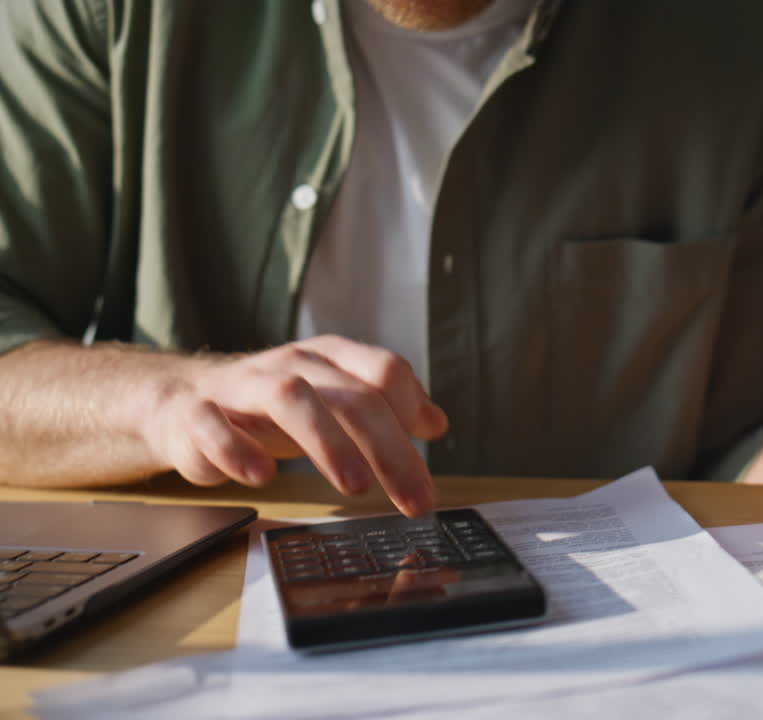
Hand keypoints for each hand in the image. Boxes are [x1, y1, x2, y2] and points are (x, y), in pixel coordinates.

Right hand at [141, 335, 448, 515]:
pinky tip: (262, 478)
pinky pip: (212, 426)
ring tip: (355, 484)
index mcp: (330, 358)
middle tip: (414, 498)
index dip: (410, 411)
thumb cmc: (274, 410)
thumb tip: (438, 423)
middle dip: (388, 447)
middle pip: (349, 394)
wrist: (182, 405)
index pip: (385, 371)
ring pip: (290, 398)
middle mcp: (290, 365)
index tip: (423, 461)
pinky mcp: (195, 417)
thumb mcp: (335, 403)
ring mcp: (241, 388)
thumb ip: (387, 409)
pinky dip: (237, 450)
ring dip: (327, 442)